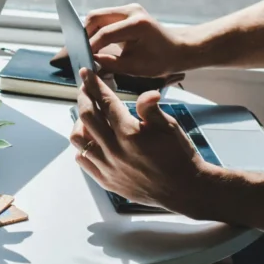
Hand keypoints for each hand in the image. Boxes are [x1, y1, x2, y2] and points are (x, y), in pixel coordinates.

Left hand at [69, 68, 212, 212]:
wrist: (184, 190)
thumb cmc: (179, 156)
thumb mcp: (170, 127)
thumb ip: (151, 109)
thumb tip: (147, 93)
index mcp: (130, 134)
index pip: (105, 102)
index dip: (94, 85)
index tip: (86, 73)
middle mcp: (115, 151)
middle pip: (86, 117)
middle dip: (83, 98)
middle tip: (85, 90)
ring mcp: (108, 167)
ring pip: (79, 139)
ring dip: (80, 123)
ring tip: (89, 116)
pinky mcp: (106, 180)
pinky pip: (83, 160)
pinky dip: (83, 147)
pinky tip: (92, 140)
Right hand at [84, 4, 195, 77]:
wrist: (178, 49)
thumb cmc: (162, 60)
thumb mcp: (136, 67)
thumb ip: (111, 64)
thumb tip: (91, 61)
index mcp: (137, 24)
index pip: (104, 34)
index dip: (90, 47)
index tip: (82, 59)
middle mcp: (132, 11)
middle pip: (96, 17)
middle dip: (85, 35)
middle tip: (80, 52)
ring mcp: (129, 9)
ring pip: (97, 16)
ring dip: (89, 31)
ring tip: (86, 49)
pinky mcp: (126, 12)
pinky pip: (104, 18)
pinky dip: (97, 30)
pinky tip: (95, 44)